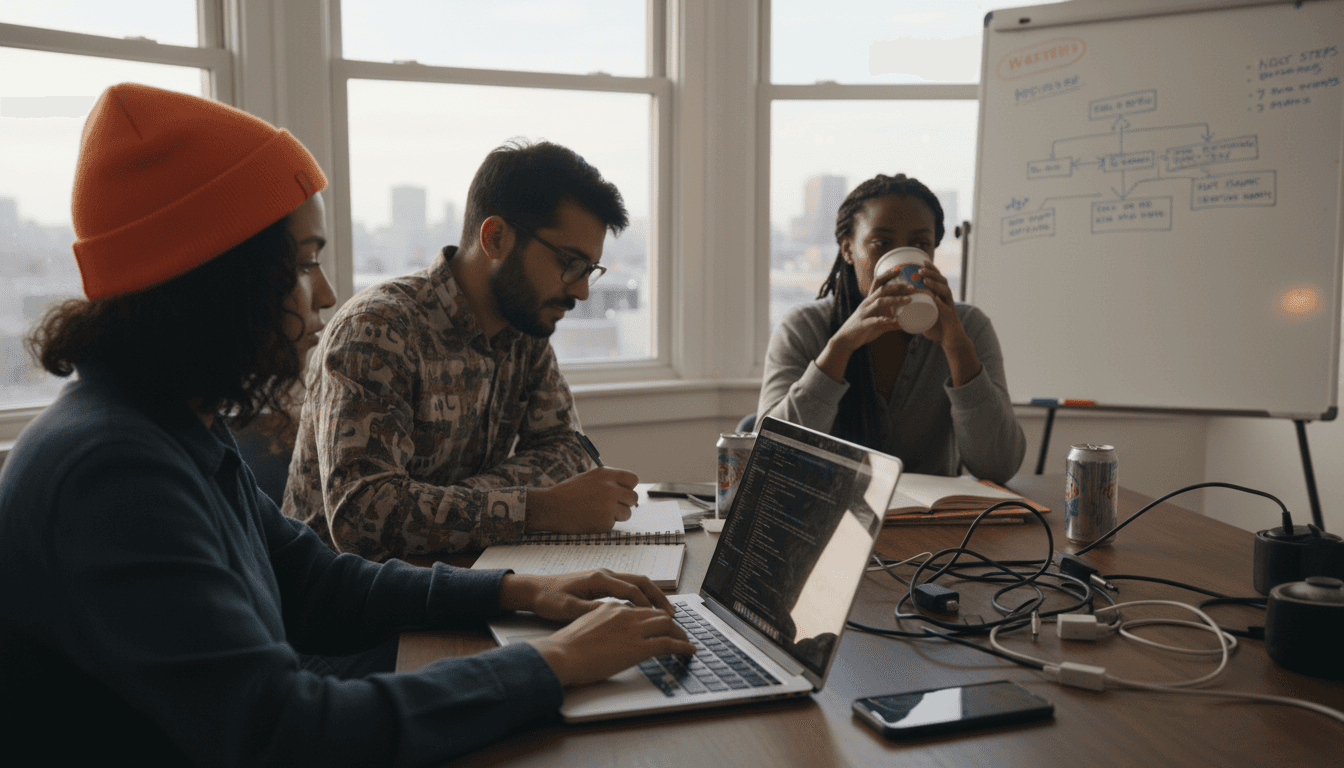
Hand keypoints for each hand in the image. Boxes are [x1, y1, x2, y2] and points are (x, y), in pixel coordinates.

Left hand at [499, 568, 676, 621]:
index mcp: (599, 579)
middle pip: (641, 582)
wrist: (534, 590)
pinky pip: (628, 587)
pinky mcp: (600, 583)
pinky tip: (644, 610)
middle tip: (672, 615)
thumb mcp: (569, 609)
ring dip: (652, 596)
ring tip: (664, 613)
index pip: (633, 590)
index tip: (662, 620)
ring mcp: (604, 577)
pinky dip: (641, 597)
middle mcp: (605, 574)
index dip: (649, 605)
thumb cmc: (549, 599)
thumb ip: (593, 610)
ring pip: (636, 583)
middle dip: (659, 597)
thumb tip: (616, 614)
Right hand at [525, 467, 639, 533]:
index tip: (622, 493)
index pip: (633, 479)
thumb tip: (626, 489)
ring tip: (598, 513)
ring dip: (617, 515)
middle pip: (633, 498)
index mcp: (606, 474)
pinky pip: (613, 524)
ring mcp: (609, 505)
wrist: (550, 507)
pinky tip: (590, 519)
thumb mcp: (589, 478)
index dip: (628, 487)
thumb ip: (608, 481)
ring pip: (627, 513)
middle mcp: (611, 488)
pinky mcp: (605, 522)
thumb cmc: (567, 493)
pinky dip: (604, 524)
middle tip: (612, 506)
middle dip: (625, 503)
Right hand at [528, 601, 696, 686]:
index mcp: (611, 607)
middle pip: (657, 612)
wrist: (561, 654)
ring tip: (686, 642)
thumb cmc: (565, 646)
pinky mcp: (638, 647)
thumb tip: (605, 632)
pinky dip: (683, 646)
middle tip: (678, 632)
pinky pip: (668, 643)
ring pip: (667, 624)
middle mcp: (625, 613)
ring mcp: (633, 629)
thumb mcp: (583, 625)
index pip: (640, 607)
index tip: (659, 623)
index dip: (653, 615)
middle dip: (671, 622)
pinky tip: (689, 651)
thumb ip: (599, 623)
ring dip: (680, 633)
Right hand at [815, 269, 913, 382]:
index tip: (900, 270)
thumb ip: (890, 322)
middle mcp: (867, 303)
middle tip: (912, 288)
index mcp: (870, 300)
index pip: (878, 282)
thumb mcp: (877, 323)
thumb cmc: (862, 329)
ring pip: (880, 302)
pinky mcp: (862, 324)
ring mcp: (864, 313)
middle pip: (882, 289)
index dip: (888, 275)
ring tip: (909, 301)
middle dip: (898, 287)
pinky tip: (894, 321)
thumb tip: (905, 323)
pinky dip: (885, 320)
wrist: (845, 340)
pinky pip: (874, 320)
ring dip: (895, 300)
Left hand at [911, 262, 980, 385]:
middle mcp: (947, 300)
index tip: (922, 261)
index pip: (939, 279)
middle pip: (943, 281)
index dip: (932, 269)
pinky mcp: (951, 318)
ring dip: (935, 285)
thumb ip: (911, 312)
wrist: (951, 342)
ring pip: (946, 292)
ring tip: (925, 280)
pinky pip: (947, 309)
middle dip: (932, 273)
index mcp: (942, 297)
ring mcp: (950, 308)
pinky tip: (934, 298)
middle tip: (920, 269)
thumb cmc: (937, 328)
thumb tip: (894, 309)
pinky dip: (940, 303)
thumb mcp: (923, 317)